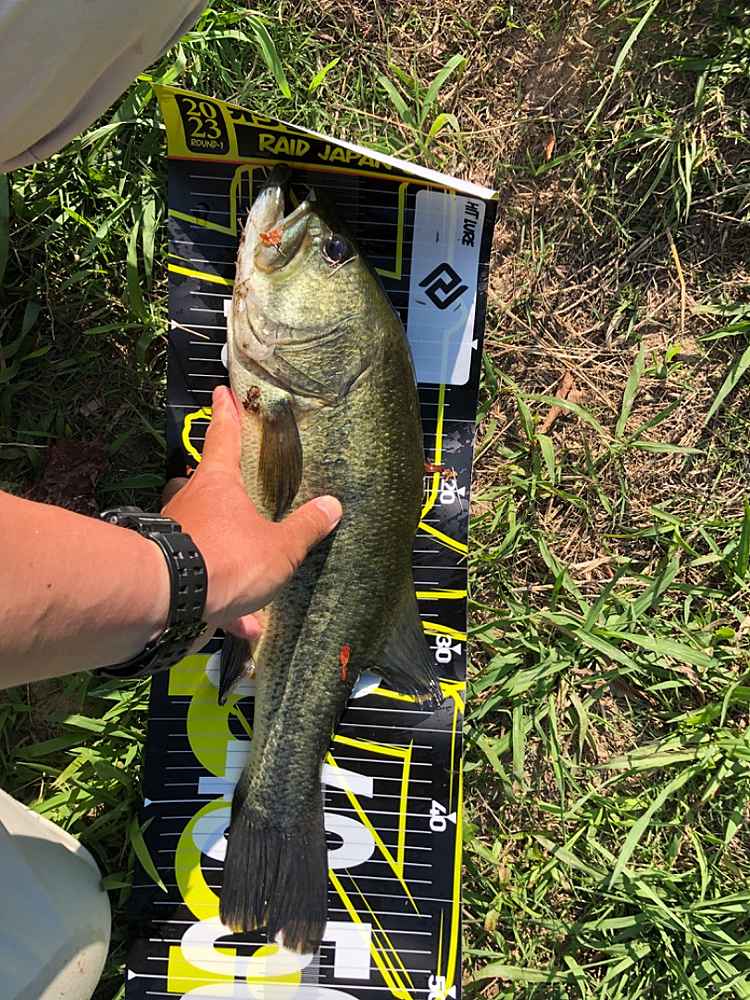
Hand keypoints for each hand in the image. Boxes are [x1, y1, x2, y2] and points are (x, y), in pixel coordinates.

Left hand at [162, 385, 341, 640]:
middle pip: (205, 482)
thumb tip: (333, 506)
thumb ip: (305, 528)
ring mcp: (172, 533)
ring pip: (200, 532)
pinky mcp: (164, 568)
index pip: (224, 435)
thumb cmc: (227, 558)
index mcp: (218, 482)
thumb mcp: (279, 548)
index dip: (227, 413)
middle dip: (220, 485)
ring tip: (252, 578)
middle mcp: (190, 500)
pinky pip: (198, 577)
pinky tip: (245, 627)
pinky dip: (220, 598)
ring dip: (223, 550)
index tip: (222, 390)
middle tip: (239, 489)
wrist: (167, 600)